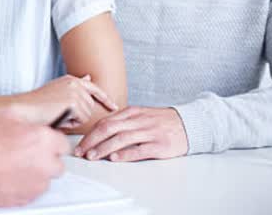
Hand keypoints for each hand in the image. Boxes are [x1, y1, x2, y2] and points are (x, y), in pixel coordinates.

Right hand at [0, 107, 69, 206]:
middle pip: (58, 162)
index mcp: (44, 140)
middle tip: (27, 152)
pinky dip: (25, 184)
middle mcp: (46, 163)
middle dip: (46, 158)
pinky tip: (10, 174)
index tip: (43, 141)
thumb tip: (37, 119)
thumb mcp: (7, 115)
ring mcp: (38, 183)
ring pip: (46, 177)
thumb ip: (29, 116)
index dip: (51, 141)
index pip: (63, 143)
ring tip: (14, 163)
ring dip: (36, 171)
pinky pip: (33, 190)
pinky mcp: (29, 197)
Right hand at [24, 74, 118, 127]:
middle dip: (78, 116)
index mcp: (70, 79)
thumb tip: (88, 78)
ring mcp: (75, 91)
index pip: (94, 88)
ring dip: (73, 120)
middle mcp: (75, 83)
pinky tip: (58, 118)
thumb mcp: (57, 92)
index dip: (105, 99)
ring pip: (87, 115)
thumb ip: (74, 88)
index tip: (114, 107)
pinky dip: (70, 123)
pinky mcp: (73, 102)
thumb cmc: (37, 106)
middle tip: (59, 114)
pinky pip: (81, 120)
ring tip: (57, 115)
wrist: (25, 109)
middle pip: (90, 107)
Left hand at [73, 106, 188, 161]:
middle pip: (109, 128)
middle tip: (81, 152)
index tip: (80, 144)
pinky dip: (126, 154)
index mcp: (132, 112)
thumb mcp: (142, 115)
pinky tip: (115, 158)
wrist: (191, 124)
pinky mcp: (160, 145)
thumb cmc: (162, 121)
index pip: (106, 121)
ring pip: (121, 138)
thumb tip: (101, 131)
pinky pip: (140, 149)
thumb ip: (123, 120)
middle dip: (92, 140)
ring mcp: (149, 132)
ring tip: (93, 156)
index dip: (90, 133)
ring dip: (104, 148)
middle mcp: (139, 120)